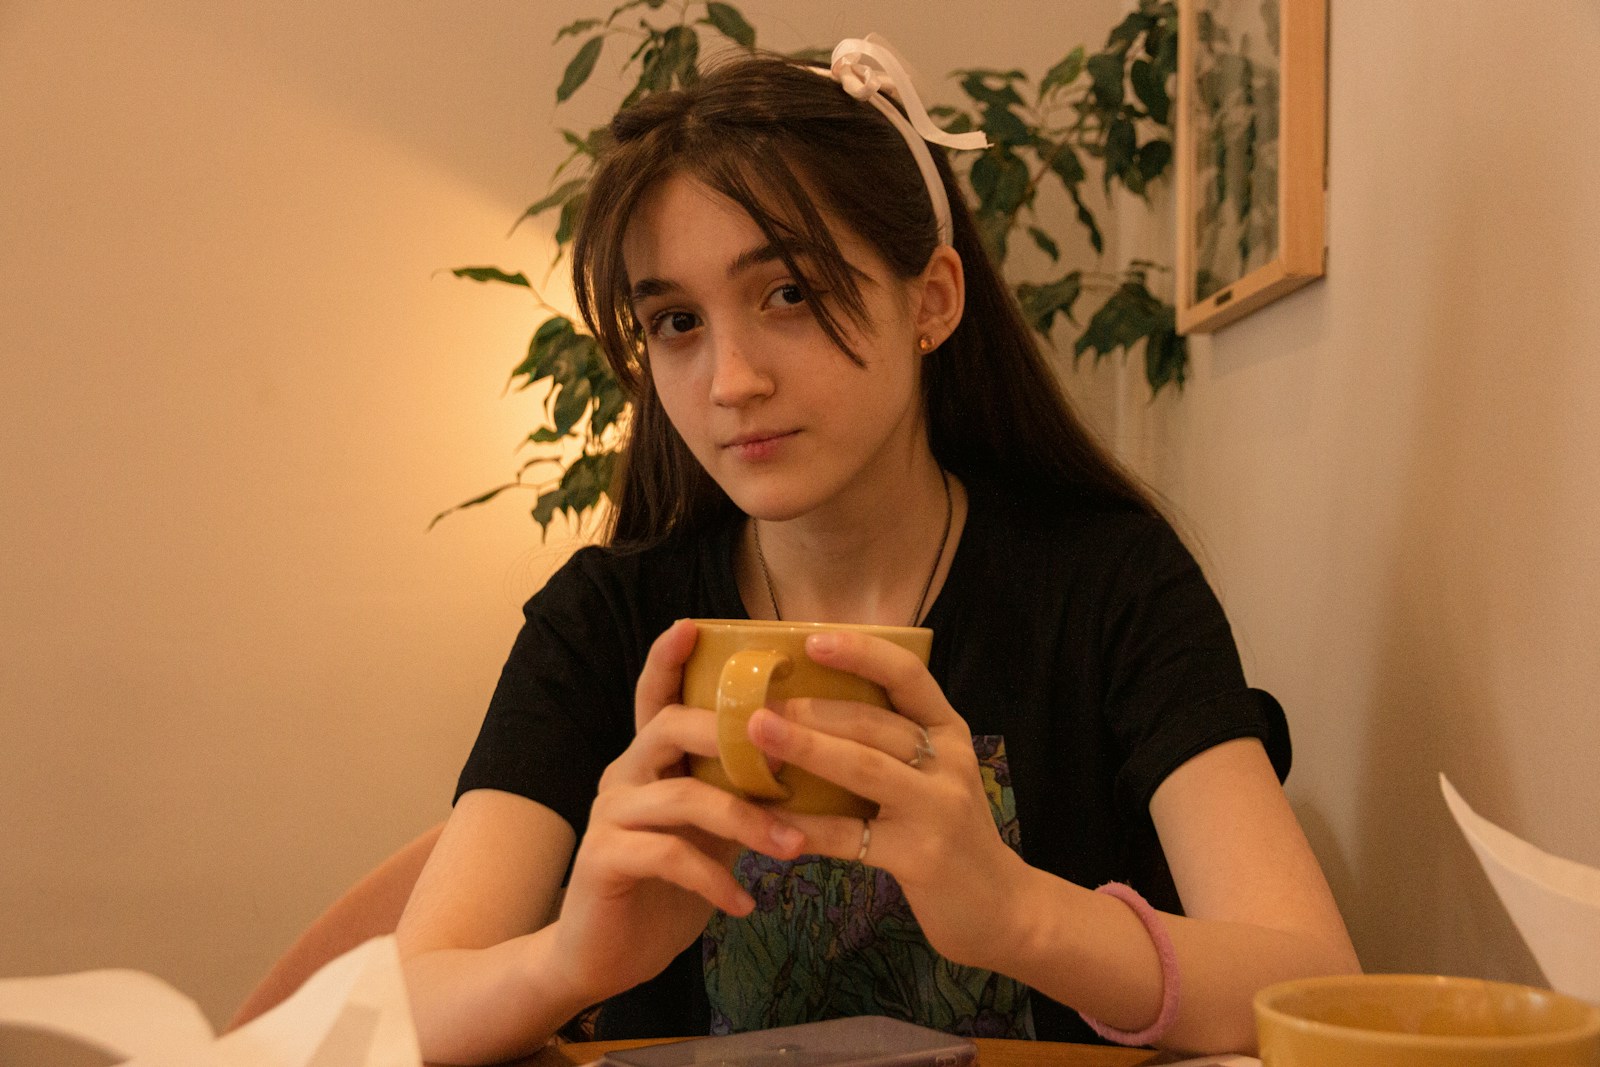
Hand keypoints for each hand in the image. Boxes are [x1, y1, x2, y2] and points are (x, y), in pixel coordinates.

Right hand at [548, 619, 807, 1007]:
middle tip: (789, 759)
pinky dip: (715, 879)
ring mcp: (609, 816)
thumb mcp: (710, 833)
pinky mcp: (603, 860)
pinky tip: (747, 904)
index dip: (668, 659)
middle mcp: (623, 774)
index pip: (655, 696)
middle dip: (734, 737)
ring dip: (746, 820)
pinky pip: (667, 855)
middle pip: (670, 727)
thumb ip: (738, 793)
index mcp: (649, 759)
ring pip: (681, 795)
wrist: (603, 955)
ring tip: (793, 848)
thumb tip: (804, 760)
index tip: (693, 625)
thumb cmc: (665, 887)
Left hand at [745, 630, 1029, 971]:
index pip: (908, 676)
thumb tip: (807, 711)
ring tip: (757, 735)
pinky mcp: (921, 856)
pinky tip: (771, 823)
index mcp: (949, 732)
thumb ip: (891, 746)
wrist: (1004, 908)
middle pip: (875, 722)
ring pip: (864, 767)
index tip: (811, 639)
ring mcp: (939, 809)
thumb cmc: (950, 833)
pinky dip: (810, 828)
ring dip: (806, 748)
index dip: (861, 653)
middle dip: (811, 707)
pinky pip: (854, 836)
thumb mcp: (935, 777)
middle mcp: (950, 762)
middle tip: (755, 701)